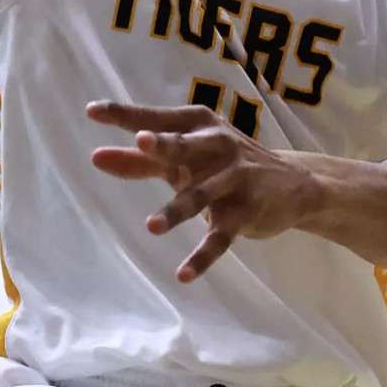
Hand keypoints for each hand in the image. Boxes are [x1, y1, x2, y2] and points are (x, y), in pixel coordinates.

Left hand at [87, 101, 320, 282]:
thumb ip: (140, 160)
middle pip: (186, 146)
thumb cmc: (222, 164)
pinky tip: (183, 275)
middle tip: (142, 142)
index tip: (93, 111)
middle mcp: (217, 146)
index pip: (157, 120)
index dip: (126, 115)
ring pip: (201, 195)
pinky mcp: (246, 213)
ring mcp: (234, 179)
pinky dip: (202, 257)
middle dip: (166, 145)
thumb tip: (95, 157)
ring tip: (152, 227)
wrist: (293, 184)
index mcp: (198, 126)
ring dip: (177, 210)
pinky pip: (220, 237)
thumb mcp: (184, 158)